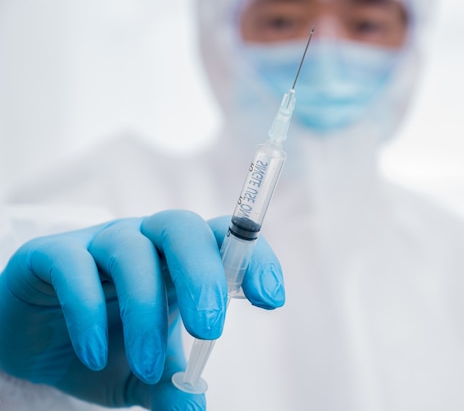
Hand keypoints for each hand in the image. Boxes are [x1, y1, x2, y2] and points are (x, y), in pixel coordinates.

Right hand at [0, 210, 283, 409]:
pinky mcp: (53, 254)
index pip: (225, 238)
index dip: (253, 260)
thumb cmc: (106, 349)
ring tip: (150, 366)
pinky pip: (74, 268)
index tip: (272, 299)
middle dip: (203, 276)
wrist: (34, 345)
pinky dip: (87, 311)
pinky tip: (94, 355)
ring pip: (131, 250)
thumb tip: (197, 408)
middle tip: (210, 330)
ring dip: (144, 310)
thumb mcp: (144, 375)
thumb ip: (173, 386)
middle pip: (182, 228)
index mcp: (180, 260)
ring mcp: (99, 243)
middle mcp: (146, 241)